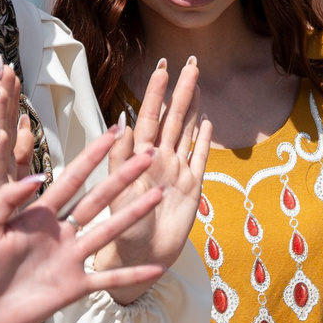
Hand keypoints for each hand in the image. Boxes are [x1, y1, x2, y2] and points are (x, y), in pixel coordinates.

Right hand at [0, 60, 37, 204]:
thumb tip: (23, 125)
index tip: (9, 67)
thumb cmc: (7, 230)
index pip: (7, 123)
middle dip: (1, 97)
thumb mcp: (17, 186)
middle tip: (4, 67)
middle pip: (0, 127)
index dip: (8, 97)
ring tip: (1, 89)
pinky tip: (1, 133)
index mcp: (5, 166)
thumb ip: (19, 156)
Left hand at [0, 125, 166, 322]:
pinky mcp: (75, 286)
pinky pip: (109, 279)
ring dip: (135, 213)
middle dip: (123, 177)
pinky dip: (133, 274)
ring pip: (109, 231)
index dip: (92, 155)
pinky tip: (158, 267)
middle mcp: (59, 232)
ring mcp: (70, 259)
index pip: (71, 178)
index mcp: (38, 214)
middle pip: (98, 198)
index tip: (113, 133)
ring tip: (159, 193)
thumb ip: (9, 198)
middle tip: (149, 154)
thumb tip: (40, 176)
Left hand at [93, 58, 214, 304]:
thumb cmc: (119, 231)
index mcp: (136, 158)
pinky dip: (204, 140)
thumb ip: (118, 160)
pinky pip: (200, 158)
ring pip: (186, 132)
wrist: (139, 260)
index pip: (148, 118)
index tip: (161, 67)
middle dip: (179, 90)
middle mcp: (157, 160)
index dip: (155, 93)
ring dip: (192, 107)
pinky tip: (207, 122)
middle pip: (171, 118)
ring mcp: (175, 171)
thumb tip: (122, 125)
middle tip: (188, 62)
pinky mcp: (192, 188)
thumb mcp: (115, 194)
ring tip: (197, 82)